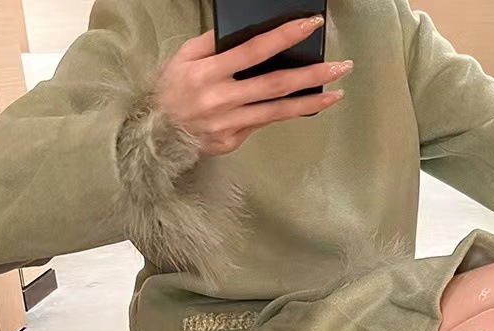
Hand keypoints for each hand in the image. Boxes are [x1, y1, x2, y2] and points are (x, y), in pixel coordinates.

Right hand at [155, 15, 350, 155]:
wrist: (152, 136)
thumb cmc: (169, 91)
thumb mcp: (183, 59)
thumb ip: (212, 45)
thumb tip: (244, 33)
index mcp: (208, 73)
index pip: (254, 50)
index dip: (284, 36)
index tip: (310, 24)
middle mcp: (221, 99)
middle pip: (275, 85)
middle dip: (311, 74)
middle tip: (341, 66)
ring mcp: (229, 124)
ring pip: (277, 112)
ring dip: (310, 102)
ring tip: (337, 93)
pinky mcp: (232, 142)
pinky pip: (262, 124)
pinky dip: (284, 114)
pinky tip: (307, 105)